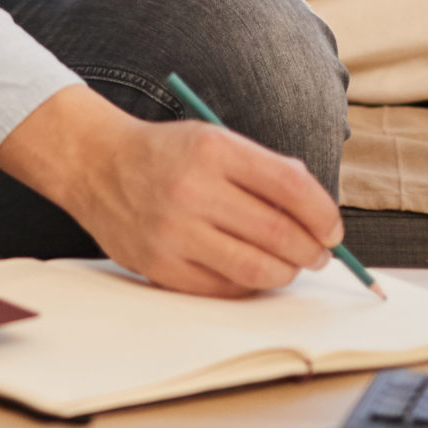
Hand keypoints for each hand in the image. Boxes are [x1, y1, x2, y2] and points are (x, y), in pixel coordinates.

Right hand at [0, 85, 341, 297]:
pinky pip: (224, 288)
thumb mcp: (214, 140)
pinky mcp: (159, 265)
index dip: (324, 215)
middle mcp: (191, 189)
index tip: (332, 228)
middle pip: (280, 234)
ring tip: (288, 264)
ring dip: (286, 272)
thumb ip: (266, 171)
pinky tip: (249, 270)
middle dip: (312, 250)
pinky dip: (248, 284)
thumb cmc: (166, 154)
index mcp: (212, 149)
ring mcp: (173, 231)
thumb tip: (319, 216)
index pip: (291, 188)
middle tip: (317, 253)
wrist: (94, 164)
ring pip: (257, 270)